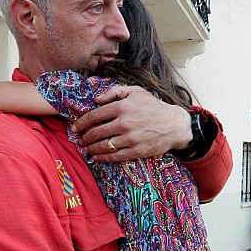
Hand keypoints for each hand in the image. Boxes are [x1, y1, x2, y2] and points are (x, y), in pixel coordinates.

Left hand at [70, 85, 191, 162]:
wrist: (174, 124)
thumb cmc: (153, 106)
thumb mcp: (136, 91)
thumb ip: (114, 91)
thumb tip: (96, 99)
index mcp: (122, 107)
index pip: (94, 116)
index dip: (81, 123)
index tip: (75, 127)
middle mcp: (124, 123)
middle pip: (96, 132)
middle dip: (84, 137)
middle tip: (79, 139)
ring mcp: (130, 138)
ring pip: (103, 145)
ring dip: (91, 148)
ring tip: (86, 148)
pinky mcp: (136, 151)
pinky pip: (114, 156)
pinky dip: (103, 158)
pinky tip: (96, 157)